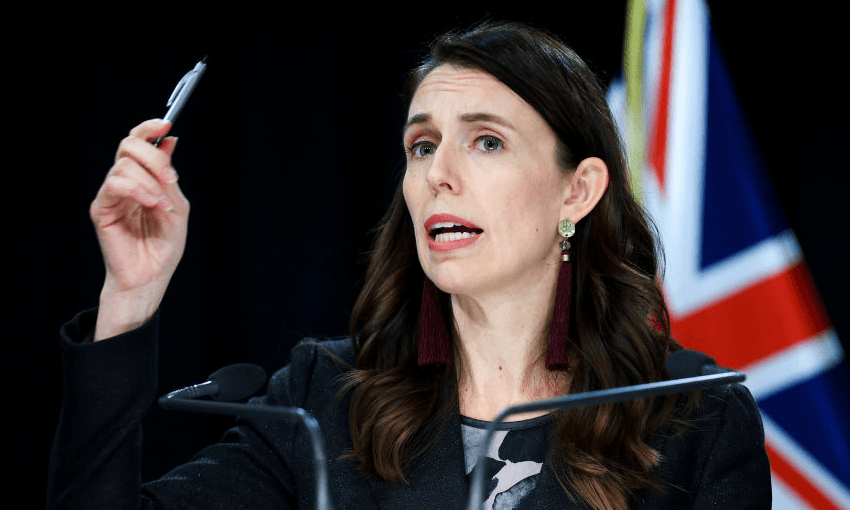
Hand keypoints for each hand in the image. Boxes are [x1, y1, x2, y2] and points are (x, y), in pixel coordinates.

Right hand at [90, 119, 189, 339]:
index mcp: (142, 178)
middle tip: (170, 178)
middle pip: (128, 146)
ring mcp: (111, 194)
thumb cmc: (165, 245)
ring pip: (124, 166)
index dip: (149, 128)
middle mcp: (124, 181)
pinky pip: (115, 185)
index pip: (138, 142)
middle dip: (153, 156)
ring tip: (163, 204)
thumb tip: (170, 139)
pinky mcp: (101, 208)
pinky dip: (139, 191)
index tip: (167, 124)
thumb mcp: (178, 206)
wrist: (152, 275)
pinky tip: (154, 205)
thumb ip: (170, 176)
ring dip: (150, 181)